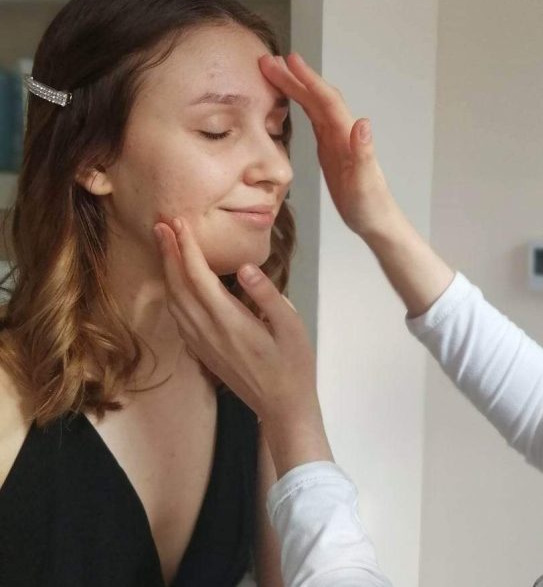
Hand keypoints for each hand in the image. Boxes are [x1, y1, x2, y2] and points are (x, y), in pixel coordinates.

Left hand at [154, 217, 332, 476]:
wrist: (281, 406)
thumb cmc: (293, 365)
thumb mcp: (292, 327)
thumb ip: (268, 296)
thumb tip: (246, 268)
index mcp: (230, 321)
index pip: (199, 277)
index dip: (187, 248)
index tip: (179, 223)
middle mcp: (208, 331)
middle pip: (178, 286)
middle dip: (169, 253)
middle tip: (161, 224)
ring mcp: (202, 343)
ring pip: (174, 301)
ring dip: (167, 271)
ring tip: (166, 247)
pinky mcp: (202, 351)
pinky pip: (178, 317)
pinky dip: (172, 293)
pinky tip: (175, 284)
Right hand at [259, 53, 401, 239]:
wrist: (376, 221)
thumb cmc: (371, 206)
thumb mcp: (366, 184)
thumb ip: (364, 153)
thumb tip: (363, 123)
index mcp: (348, 137)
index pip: (327, 101)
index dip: (308, 80)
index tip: (289, 61)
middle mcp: (343, 133)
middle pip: (317, 97)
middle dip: (294, 78)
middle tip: (267, 60)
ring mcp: (336, 140)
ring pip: (314, 105)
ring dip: (295, 87)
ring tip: (273, 71)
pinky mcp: (330, 149)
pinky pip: (313, 119)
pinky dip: (300, 105)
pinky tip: (289, 100)